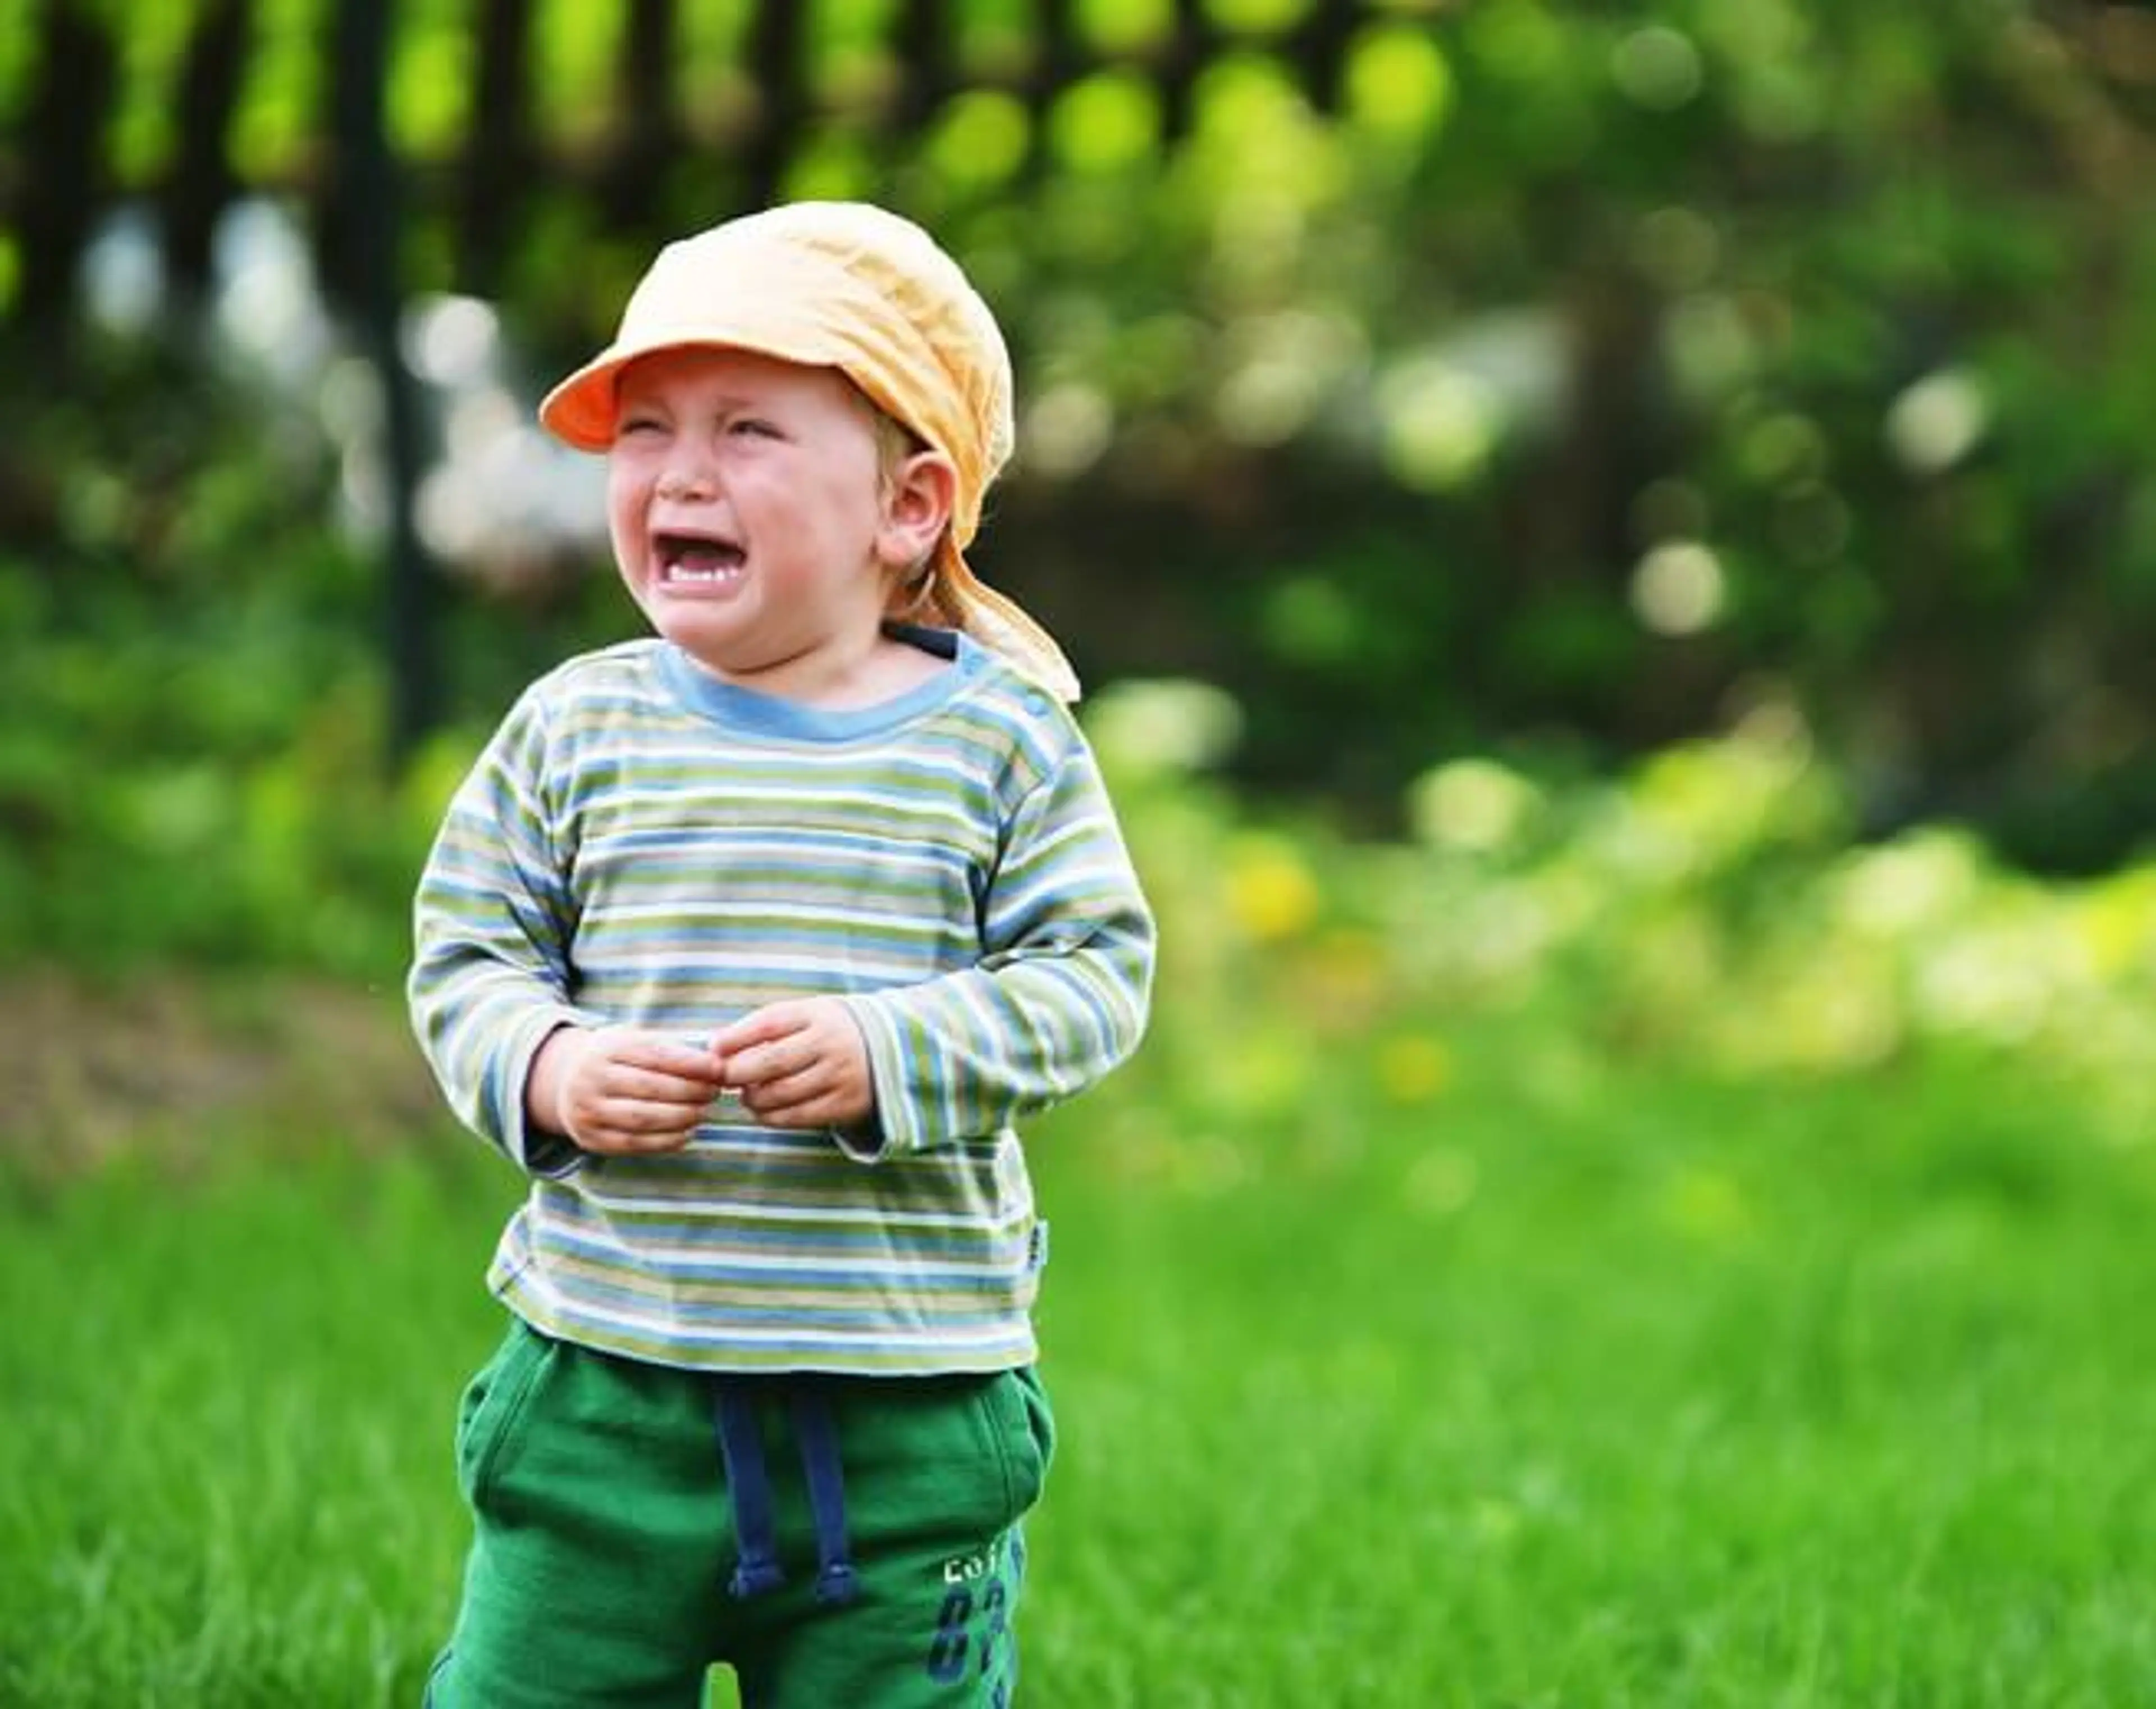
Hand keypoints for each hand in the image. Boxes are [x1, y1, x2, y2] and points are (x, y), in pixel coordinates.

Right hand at [529, 1025, 724, 1154]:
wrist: (565, 1081)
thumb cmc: (616, 1059)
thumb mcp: (633, 1040)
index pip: (655, 1055)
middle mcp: (591, 1079)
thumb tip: (715, 1064)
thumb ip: (669, 1048)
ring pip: (643, 1119)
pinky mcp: (590, 1139)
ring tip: (703, 1112)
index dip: (691, 1063)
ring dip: (682, 1118)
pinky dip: (665, 1141)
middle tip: (714, 1092)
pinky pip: (633, 1144)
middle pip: (651, 1088)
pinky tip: (686, 1133)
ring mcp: (587, 1111)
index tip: (719, 1068)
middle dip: (690, 1092)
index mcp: (606, 1049)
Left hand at [713, 998, 874, 1129]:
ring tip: (747, 1094)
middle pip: (772, 1062)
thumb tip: (715, 1046)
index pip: (769, 1024)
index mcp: (816, 1015)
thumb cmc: (822, 1032)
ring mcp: (840, 1076)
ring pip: (781, 1094)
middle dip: (738, 1073)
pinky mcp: (845, 1104)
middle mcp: (831, 1044)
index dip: (736, 1038)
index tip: (714, 1050)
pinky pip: (797, 1117)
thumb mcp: (800, 1016)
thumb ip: (759, 1027)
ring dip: (752, 1098)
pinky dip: (770, 1117)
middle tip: (725, 1078)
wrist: (884, 1051)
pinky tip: (764, 1110)